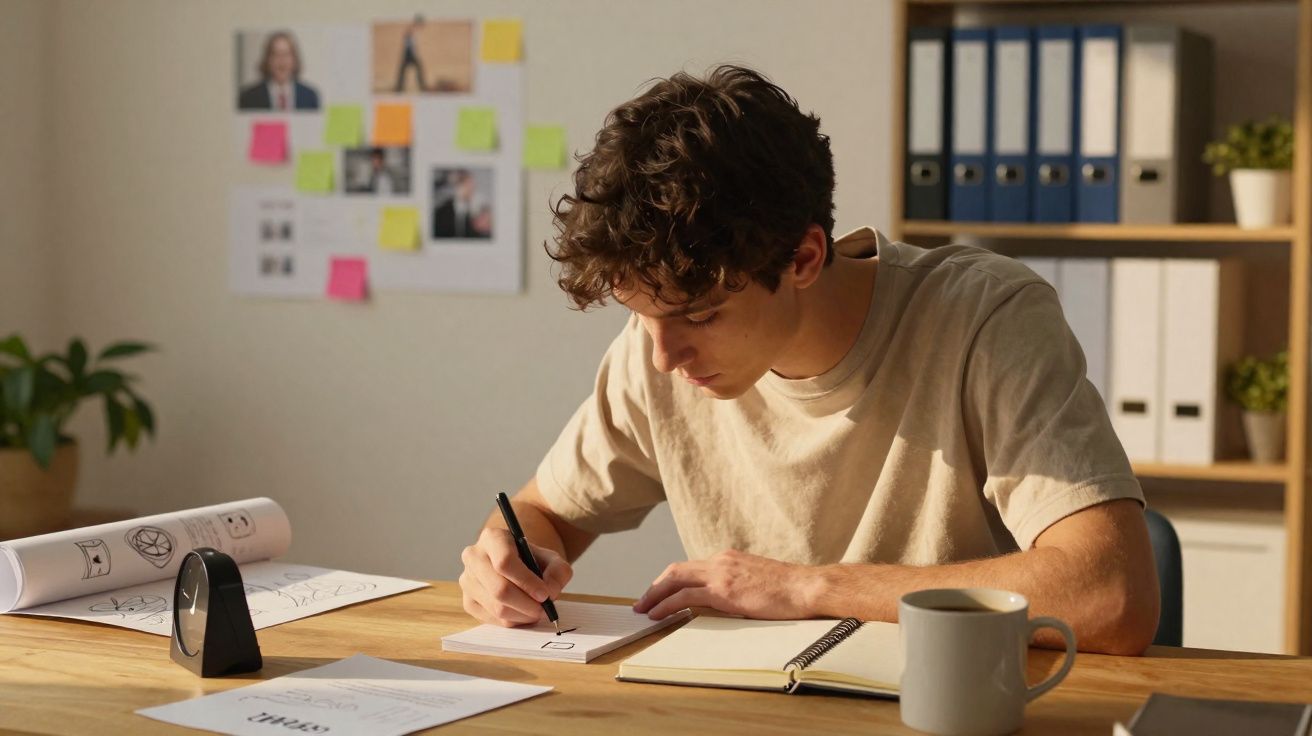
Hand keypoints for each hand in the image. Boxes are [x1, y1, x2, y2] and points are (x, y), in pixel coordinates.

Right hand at [459, 527, 572, 626]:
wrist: (515, 563)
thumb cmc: (532, 559)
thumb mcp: (552, 559)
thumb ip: (558, 572)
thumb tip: (550, 592)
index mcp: (492, 538)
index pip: (505, 562)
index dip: (527, 582)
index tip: (545, 594)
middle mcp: (474, 557)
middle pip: (499, 589)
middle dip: (526, 604)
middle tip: (544, 609)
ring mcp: (467, 580)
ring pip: (496, 608)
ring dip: (522, 615)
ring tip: (537, 611)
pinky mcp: (468, 601)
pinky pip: (491, 619)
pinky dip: (512, 621)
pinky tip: (523, 613)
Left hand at [632, 549, 818, 620]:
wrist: (807, 588)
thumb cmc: (790, 590)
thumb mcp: (756, 582)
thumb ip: (737, 586)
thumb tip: (725, 601)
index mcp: (729, 559)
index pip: (691, 567)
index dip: (671, 581)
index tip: (660, 593)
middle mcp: (721, 561)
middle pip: (676, 570)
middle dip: (655, 586)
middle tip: (642, 602)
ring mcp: (721, 573)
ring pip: (675, 580)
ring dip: (654, 595)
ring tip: (643, 610)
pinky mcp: (724, 590)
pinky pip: (686, 596)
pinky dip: (667, 604)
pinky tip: (657, 614)